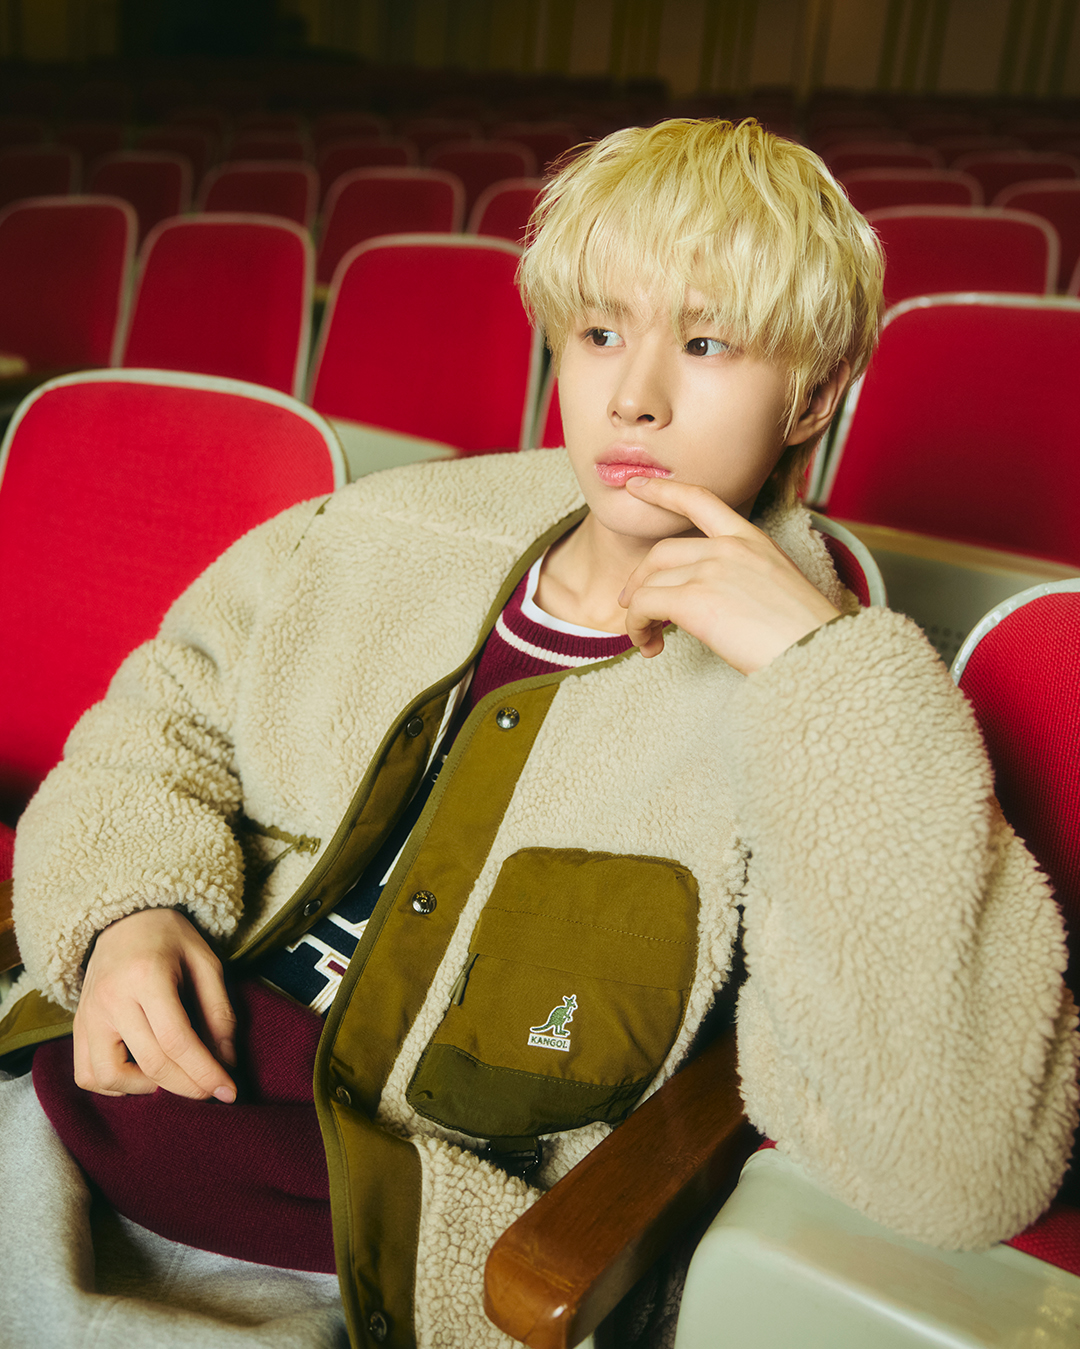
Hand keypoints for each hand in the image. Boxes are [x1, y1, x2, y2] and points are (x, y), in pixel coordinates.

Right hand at [73, 908, 236, 1100]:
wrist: (126, 918)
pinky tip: (141, 1074)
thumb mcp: (206, 963)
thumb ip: (219, 1012)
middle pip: (150, 1063)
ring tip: (173, 1075)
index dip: (205, 1072)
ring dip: (145, 1089)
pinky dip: (114, 1086)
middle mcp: (111, 998)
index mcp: (147, 976)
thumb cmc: (172, 938)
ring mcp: (88, 1013)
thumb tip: (226, 1062)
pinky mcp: (78, 1024)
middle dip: (188, 1086)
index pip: (177, 1040)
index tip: (229, 1091)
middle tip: (213, 1092)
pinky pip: (87, 1073)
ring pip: (108, 1077)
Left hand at [618, 477, 840, 673]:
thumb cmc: (804, 635)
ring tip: (646, 639)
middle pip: (660, 552)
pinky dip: (637, 627)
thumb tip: (713, 602)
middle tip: (632, 605)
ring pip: (648, 583)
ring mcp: (711, 571)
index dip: (664, 490)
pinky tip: (650, 646)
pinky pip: (644, 606)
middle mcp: (729, 548)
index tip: (637, 486)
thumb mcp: (777, 588)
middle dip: (638, 579)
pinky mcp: (695, 600)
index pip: (701, 500)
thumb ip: (741, 580)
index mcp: (752, 540)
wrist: (819, 654)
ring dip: (637, 614)